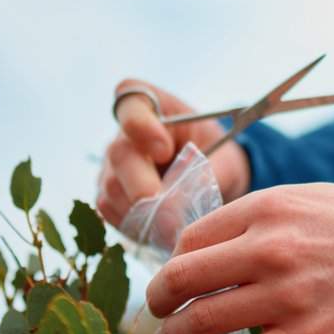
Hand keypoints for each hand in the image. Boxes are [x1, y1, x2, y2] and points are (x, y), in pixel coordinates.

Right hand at [96, 79, 250, 229]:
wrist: (214, 176)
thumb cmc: (218, 155)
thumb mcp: (224, 157)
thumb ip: (205, 174)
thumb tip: (179, 204)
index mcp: (152, 107)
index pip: (131, 103)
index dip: (141, 126)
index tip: (164, 149)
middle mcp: (124, 135)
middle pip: (119, 154)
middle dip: (141, 185)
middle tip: (164, 207)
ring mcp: (111, 167)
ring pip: (111, 189)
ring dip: (141, 211)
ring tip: (173, 225)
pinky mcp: (109, 197)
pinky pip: (112, 214)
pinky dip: (136, 226)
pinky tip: (160, 231)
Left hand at [145, 183, 333, 333]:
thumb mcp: (312, 199)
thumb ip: (262, 219)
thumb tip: (211, 247)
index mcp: (270, 207)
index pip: (190, 239)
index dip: (175, 262)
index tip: (178, 278)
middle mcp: (272, 248)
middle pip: (181, 278)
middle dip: (158, 299)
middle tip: (156, 310)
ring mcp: (290, 297)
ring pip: (200, 321)